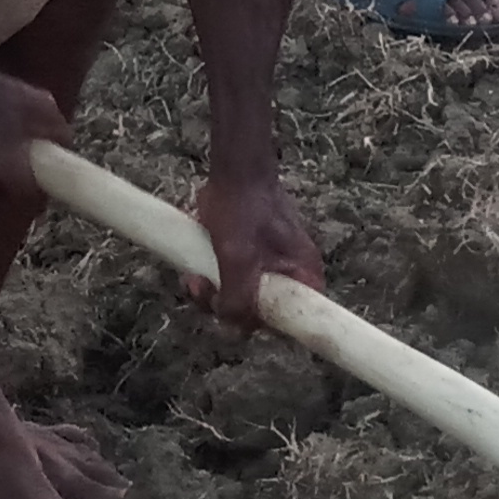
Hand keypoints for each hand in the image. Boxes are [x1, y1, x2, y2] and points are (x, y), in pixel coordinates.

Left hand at [185, 170, 325, 330]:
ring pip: (242, 300)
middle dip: (230, 308)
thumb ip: (240, 297)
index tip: (241, 320)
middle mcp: (291, 275)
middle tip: (206, 292)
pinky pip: (231, 284)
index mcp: (304, 275)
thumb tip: (233, 326)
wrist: (234, 171)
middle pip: (263, 313)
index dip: (269, 326)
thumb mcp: (239, 258)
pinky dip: (212, 283)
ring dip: (214, 296)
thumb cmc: (244, 208)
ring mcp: (268, 267)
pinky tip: (193, 272)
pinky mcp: (247, 259)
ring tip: (194, 279)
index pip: (298, 319)